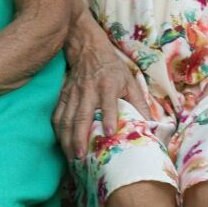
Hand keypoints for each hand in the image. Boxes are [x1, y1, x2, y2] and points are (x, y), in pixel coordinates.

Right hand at [55, 40, 153, 160]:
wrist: (89, 50)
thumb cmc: (113, 69)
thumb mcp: (130, 82)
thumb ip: (139, 104)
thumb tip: (150, 127)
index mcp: (108, 86)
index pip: (108, 103)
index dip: (109, 118)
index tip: (110, 134)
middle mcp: (88, 91)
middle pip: (82, 116)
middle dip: (80, 137)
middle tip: (81, 156)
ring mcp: (73, 94)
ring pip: (67, 118)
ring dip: (67, 138)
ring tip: (71, 156)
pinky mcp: (63, 96)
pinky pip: (57, 114)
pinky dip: (58, 130)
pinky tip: (61, 142)